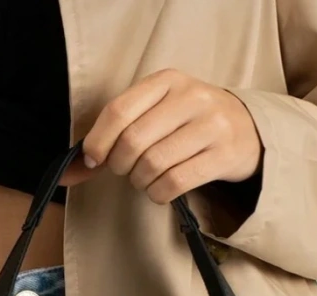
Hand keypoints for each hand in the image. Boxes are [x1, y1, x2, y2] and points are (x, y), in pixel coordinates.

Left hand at [59, 68, 263, 203]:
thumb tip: (68, 173)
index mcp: (167, 80)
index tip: (94, 161)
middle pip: (133, 142)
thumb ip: (114, 136)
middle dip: (120, 166)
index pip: (119, 112)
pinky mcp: (223, 155)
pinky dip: (159, 194)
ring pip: (153, 165)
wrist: (248, 130)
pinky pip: (175, 183)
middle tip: (127, 172)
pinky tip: (161, 190)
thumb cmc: (189, 124)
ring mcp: (211, 126)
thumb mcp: (156, 114)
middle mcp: (190, 97)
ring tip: (146, 179)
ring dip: (140, 182)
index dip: (98, 142)